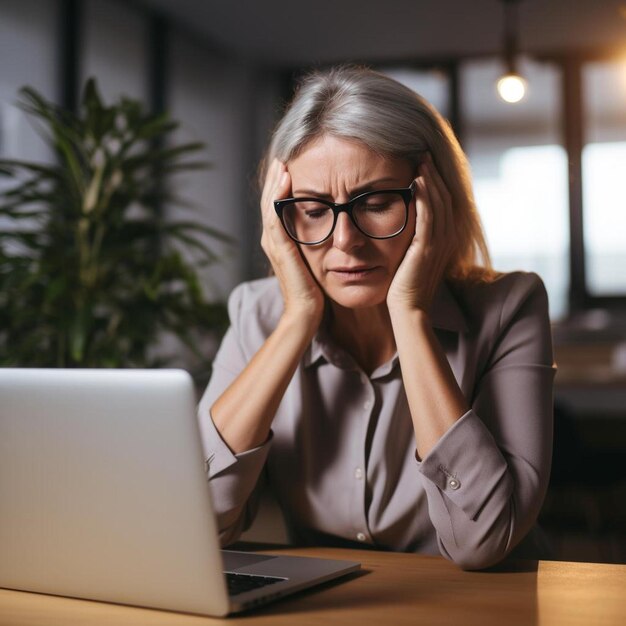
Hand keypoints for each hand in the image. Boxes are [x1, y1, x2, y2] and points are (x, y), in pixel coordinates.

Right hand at [260, 159, 324, 325]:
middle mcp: (272, 240)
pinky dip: (278, 197)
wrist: (306, 313)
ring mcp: (274, 244)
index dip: (281, 185)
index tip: (291, 164)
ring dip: (275, 181)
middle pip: (269, 200)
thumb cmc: (313, 289)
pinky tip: (286, 180)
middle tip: (283, 155)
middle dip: (276, 177)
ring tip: (282, 161)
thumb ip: (314, 242)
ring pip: (270, 204)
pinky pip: (276, 217)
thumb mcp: (314, 259)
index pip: (277, 205)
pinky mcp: (281, 249)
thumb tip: (330, 226)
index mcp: (279, 241)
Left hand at [386, 155, 456, 313]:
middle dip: (435, 174)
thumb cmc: (406, 287)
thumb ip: (414, 238)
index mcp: (445, 239)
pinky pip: (428, 217)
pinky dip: (424, 197)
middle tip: (424, 153)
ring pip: (438, 204)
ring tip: (420, 161)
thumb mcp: (412, 256)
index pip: (444, 203)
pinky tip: (416, 182)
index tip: (425, 163)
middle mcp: (446, 239)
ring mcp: (438, 243)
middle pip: (445, 198)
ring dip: (430, 180)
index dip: (437, 182)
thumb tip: (406, 220)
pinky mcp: (426, 248)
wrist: (408, 309)